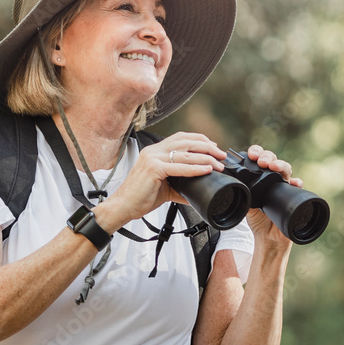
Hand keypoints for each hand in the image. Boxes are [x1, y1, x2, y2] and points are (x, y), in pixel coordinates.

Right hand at [96, 132, 226, 230]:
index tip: (213, 147)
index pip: (180, 137)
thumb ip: (179, 186)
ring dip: (205, 157)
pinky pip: (179, 167)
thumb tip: (196, 192)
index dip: (199, 140)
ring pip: (185, 153)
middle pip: (185, 141)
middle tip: (221, 155)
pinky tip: (206, 170)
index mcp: (154, 151)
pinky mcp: (153, 169)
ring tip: (218, 163)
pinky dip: (195, 168)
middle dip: (207, 146)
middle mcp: (153, 151)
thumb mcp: (163, 188)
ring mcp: (152, 158)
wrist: (122, 206)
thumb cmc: (139, 197)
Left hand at [243, 144, 302, 245]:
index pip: (259, 158)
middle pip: (273, 160)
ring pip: (286, 169)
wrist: (268, 236)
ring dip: (281, 165)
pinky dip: (297, 182)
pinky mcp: (293, 195)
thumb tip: (227, 180)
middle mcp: (273, 178)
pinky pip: (298, 186)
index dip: (256, 152)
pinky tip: (294, 182)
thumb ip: (239, 190)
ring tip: (273, 166)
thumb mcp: (244, 202)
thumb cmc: (257, 218)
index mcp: (259, 177)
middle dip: (267, 157)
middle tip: (262, 161)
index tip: (251, 155)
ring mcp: (284, 185)